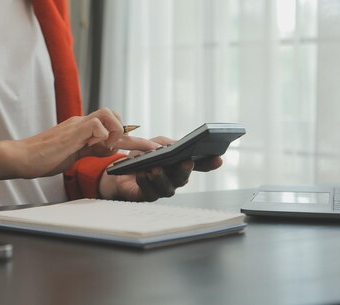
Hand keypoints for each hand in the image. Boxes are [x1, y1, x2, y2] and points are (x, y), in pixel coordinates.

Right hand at [10, 108, 154, 178]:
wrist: (22, 158)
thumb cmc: (43, 158)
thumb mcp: (73, 154)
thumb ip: (91, 148)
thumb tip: (109, 149)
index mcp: (81, 128)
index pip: (110, 125)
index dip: (130, 136)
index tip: (146, 147)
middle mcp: (80, 123)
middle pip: (111, 113)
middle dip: (125, 130)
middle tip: (124, 148)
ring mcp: (76, 125)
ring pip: (107, 113)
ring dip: (114, 130)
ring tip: (108, 147)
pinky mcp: (72, 132)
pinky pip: (96, 125)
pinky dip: (103, 136)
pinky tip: (98, 148)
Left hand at [99, 136, 222, 201]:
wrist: (121, 169)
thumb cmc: (142, 155)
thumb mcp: (155, 144)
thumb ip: (166, 144)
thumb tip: (175, 147)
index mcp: (179, 164)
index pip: (199, 165)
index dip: (209, 163)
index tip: (218, 158)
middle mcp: (174, 179)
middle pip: (183, 178)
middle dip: (185, 170)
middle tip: (187, 162)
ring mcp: (161, 189)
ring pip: (167, 188)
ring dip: (162, 177)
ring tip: (156, 168)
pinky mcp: (146, 196)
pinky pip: (149, 192)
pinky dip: (145, 182)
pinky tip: (141, 173)